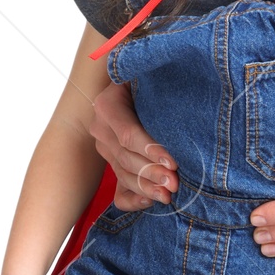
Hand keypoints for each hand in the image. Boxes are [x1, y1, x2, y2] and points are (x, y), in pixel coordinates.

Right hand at [90, 80, 177, 209]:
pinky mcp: (112, 161)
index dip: (150, 150)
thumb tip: (171, 87)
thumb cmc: (149, 77)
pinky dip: (133, 198)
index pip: (128, 134)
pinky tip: (150, 201)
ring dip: (146, 187)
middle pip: (125, 157)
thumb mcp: (146, 73)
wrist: (136, 85)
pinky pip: (117, 188)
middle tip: (174, 183)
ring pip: (122, 173)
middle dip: (151, 172)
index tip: (173, 162)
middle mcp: (100, 127)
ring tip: (168, 195)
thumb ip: (151, 80)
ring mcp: (104, 146)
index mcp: (107, 105)